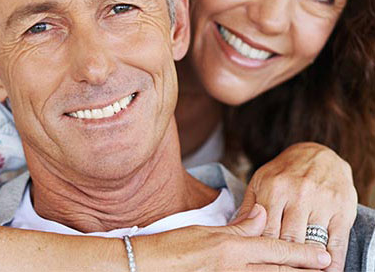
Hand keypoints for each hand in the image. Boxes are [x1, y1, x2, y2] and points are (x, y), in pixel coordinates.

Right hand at [135, 203, 330, 270]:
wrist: (153, 267)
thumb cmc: (176, 246)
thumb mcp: (208, 232)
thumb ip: (239, 226)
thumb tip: (262, 213)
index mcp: (233, 249)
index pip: (274, 249)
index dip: (301, 253)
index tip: (323, 255)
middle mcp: (237, 268)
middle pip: (278, 270)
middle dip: (303, 270)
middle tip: (325, 266)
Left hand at [235, 142, 356, 271]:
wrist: (318, 154)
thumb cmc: (285, 171)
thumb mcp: (261, 181)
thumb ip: (248, 207)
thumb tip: (233, 230)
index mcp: (274, 188)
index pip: (265, 231)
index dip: (262, 250)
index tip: (260, 262)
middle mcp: (298, 194)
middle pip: (288, 240)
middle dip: (282, 258)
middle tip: (278, 268)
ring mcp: (321, 202)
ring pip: (311, 244)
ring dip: (304, 261)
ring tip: (297, 269)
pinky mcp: (342, 210)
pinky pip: (337, 244)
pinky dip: (331, 263)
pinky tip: (323, 270)